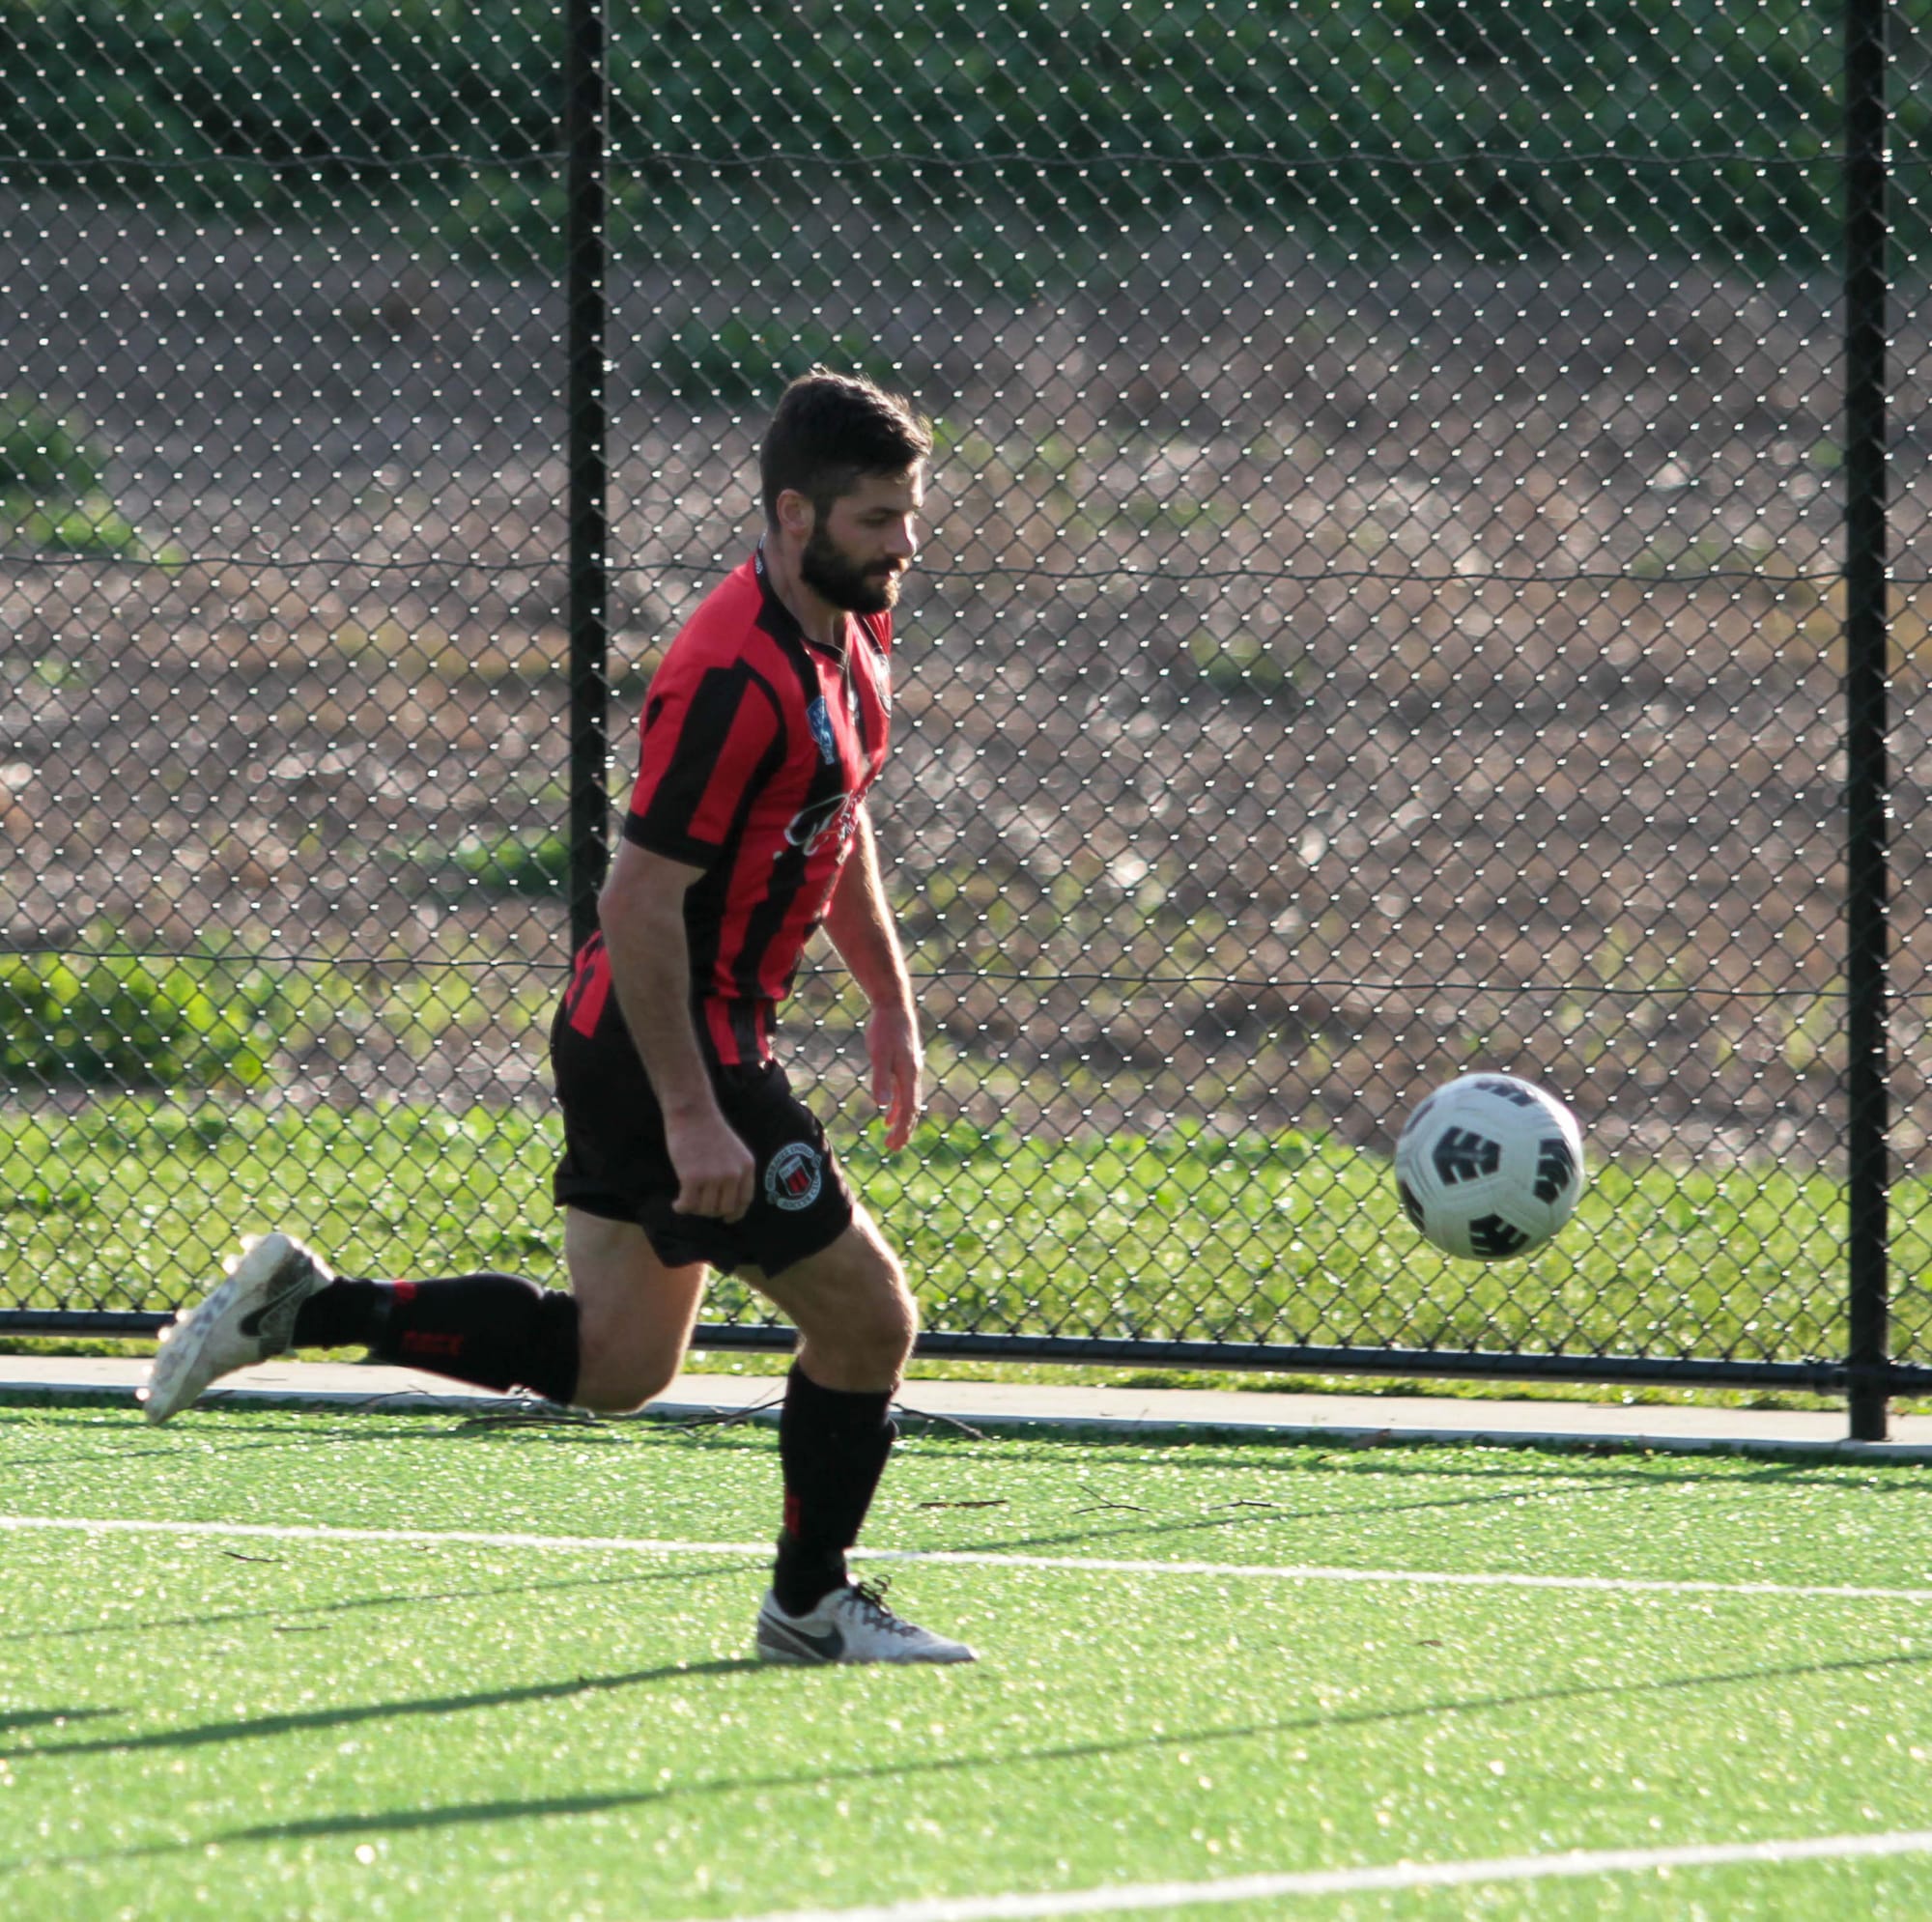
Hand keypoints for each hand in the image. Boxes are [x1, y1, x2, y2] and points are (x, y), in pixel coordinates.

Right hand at [666, 1109, 757, 1220]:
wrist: (693, 1111)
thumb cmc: (709, 1128)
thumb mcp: (734, 1149)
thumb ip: (734, 1171)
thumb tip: (725, 1198)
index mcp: (746, 1166)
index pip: (745, 1200)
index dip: (735, 1213)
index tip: (727, 1219)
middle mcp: (734, 1174)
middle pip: (724, 1208)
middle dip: (711, 1211)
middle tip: (699, 1205)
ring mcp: (714, 1177)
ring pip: (705, 1209)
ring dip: (694, 1209)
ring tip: (686, 1201)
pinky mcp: (692, 1178)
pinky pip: (688, 1205)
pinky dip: (681, 1208)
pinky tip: (677, 1204)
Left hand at [866, 1002, 924, 1153]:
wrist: (893, 1006)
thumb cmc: (885, 1029)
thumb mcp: (879, 1054)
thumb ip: (881, 1079)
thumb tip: (882, 1106)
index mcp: (909, 1076)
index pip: (909, 1110)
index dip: (902, 1130)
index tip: (893, 1146)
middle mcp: (913, 1076)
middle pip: (912, 1110)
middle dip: (904, 1131)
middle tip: (893, 1148)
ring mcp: (910, 1070)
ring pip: (909, 1102)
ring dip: (901, 1121)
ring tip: (892, 1137)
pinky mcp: (903, 1064)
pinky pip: (904, 1092)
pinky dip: (897, 1106)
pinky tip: (888, 1113)